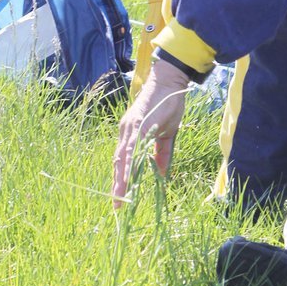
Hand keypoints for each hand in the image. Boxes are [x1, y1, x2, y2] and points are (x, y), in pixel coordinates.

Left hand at [112, 59, 189, 205]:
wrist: (170, 81)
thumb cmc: (168, 104)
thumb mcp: (167, 134)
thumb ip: (162, 154)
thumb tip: (161, 174)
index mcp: (131, 133)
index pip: (122, 159)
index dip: (121, 177)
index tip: (120, 196)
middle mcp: (126, 131)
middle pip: (119, 161)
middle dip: (118, 184)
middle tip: (116, 204)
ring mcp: (130, 127)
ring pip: (123, 158)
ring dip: (121, 179)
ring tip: (120, 197)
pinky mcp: (139, 125)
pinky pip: (132, 149)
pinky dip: (129, 164)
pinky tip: (128, 178)